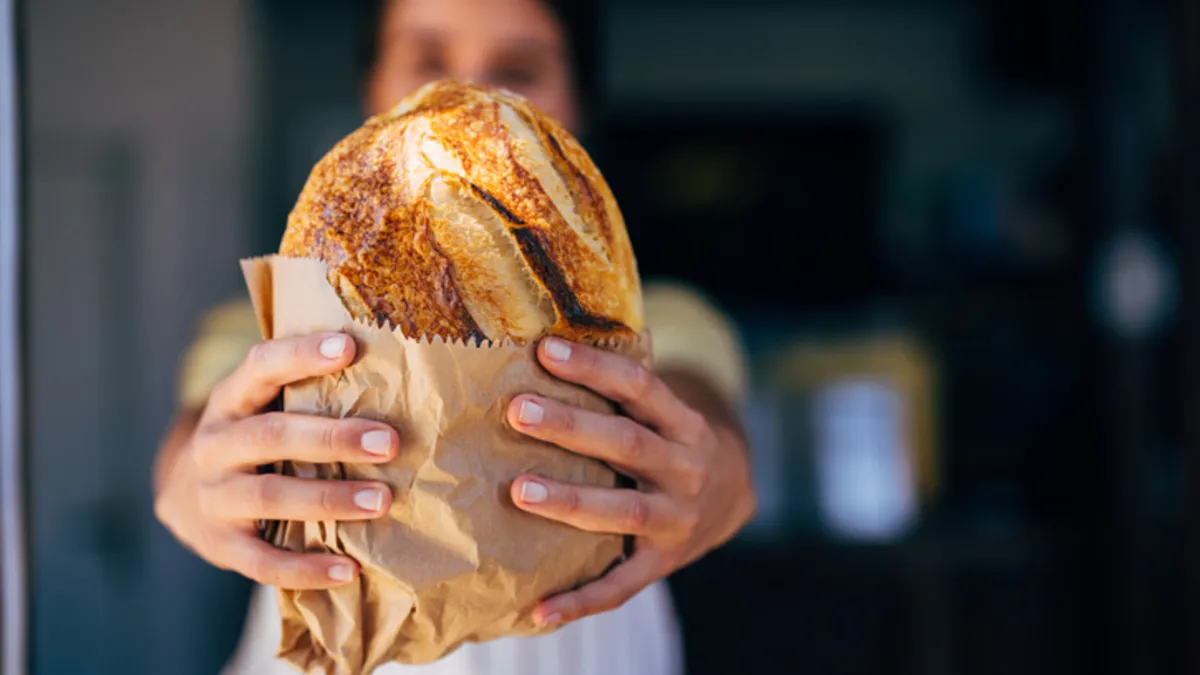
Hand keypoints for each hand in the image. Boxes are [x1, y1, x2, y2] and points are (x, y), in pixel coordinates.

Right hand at [154, 332, 398, 588]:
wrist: (184, 496)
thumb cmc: (256, 441)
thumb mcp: (265, 407)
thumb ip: (311, 393)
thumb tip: (398, 375)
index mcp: (232, 399)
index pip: (261, 366)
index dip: (301, 355)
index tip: (349, 346)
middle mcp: (216, 444)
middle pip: (271, 435)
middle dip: (333, 439)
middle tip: (390, 442)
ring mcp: (213, 496)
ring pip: (269, 496)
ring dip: (328, 499)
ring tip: (381, 501)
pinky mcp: (219, 544)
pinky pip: (262, 560)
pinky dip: (305, 568)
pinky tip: (348, 570)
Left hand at [506, 337, 755, 626]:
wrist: (733, 496)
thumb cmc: (669, 441)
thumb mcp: (662, 411)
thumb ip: (618, 391)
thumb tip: (541, 347)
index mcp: (683, 423)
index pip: (639, 386)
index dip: (594, 367)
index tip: (545, 350)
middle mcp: (685, 468)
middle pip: (626, 444)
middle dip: (570, 426)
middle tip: (517, 410)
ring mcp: (676, 519)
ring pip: (622, 511)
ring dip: (569, 501)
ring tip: (518, 490)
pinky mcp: (662, 562)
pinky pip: (621, 585)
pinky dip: (580, 600)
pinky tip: (539, 609)